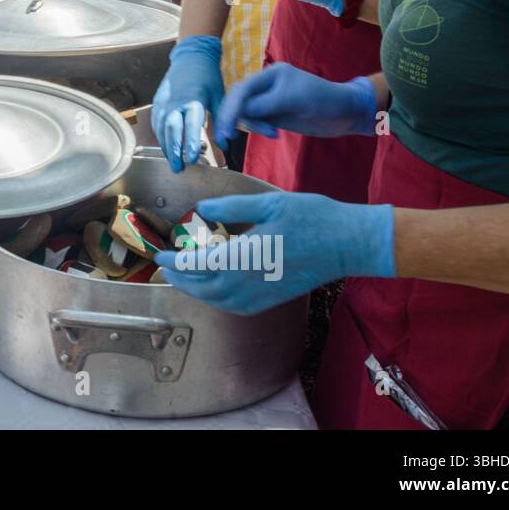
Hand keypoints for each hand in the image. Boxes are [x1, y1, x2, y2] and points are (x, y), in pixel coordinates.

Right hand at [150, 35, 224, 172]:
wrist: (191, 57)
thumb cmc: (208, 77)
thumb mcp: (220, 97)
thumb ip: (222, 121)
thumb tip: (226, 145)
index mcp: (193, 99)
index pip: (191, 124)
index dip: (191, 142)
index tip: (193, 158)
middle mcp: (176, 101)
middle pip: (171, 129)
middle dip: (174, 150)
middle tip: (179, 168)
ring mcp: (164, 101)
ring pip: (161, 128)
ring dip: (166, 146)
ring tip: (173, 162)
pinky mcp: (158, 102)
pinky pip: (156, 123)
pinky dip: (160, 137)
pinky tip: (166, 147)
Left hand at [152, 191, 395, 314]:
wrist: (348, 244)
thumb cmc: (312, 218)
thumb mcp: (267, 203)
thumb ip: (229, 208)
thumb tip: (200, 210)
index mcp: (244, 257)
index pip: (197, 266)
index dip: (174, 261)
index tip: (160, 253)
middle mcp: (248, 282)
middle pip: (201, 288)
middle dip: (179, 278)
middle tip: (165, 264)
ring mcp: (260, 295)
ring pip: (215, 300)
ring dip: (194, 289)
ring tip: (183, 275)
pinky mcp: (270, 300)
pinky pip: (233, 306)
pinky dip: (215, 298)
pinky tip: (213, 286)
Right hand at [213, 63, 378, 147]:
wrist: (346, 113)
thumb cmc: (325, 101)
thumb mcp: (294, 99)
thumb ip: (265, 105)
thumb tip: (241, 113)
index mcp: (270, 74)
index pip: (242, 90)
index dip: (231, 108)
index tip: (226, 127)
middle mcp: (266, 85)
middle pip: (238, 100)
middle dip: (231, 118)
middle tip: (227, 138)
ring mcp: (269, 100)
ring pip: (245, 112)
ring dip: (250, 125)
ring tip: (272, 134)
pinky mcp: (274, 114)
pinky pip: (255, 120)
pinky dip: (258, 128)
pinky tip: (274, 134)